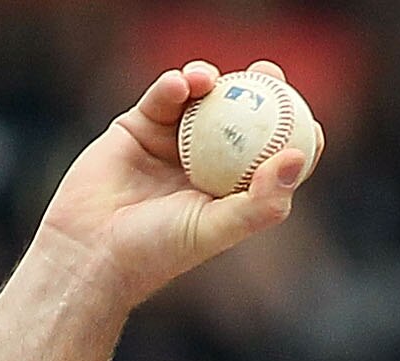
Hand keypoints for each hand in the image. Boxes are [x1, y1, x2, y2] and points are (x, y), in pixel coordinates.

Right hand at [34, 61, 326, 310]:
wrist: (91, 248)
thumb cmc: (158, 250)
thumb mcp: (217, 229)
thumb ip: (262, 201)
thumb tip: (299, 158)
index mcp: (232, 191)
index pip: (271, 157)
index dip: (292, 134)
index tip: (308, 115)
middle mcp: (207, 163)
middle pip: (242, 119)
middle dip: (259, 90)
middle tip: (270, 72)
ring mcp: (173, 142)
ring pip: (201, 102)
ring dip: (212, 82)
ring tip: (213, 78)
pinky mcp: (139, 126)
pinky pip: (162, 99)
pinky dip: (173, 86)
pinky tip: (182, 83)